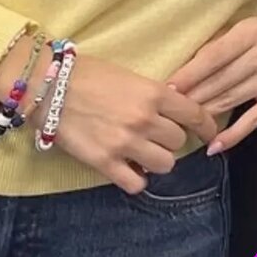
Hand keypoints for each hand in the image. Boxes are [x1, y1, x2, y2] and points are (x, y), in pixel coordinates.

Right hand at [31, 54, 217, 193]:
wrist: (47, 85)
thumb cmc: (85, 72)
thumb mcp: (126, 74)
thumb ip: (150, 93)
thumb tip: (170, 107)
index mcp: (152, 93)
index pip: (194, 114)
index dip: (206, 124)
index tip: (209, 131)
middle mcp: (144, 119)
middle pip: (178, 141)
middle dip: (170, 138)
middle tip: (155, 133)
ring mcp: (126, 144)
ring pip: (165, 164)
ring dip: (156, 159)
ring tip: (141, 151)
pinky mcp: (106, 163)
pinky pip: (137, 184)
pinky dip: (136, 178)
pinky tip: (128, 167)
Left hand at [167, 18, 256, 153]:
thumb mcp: (241, 31)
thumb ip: (217, 47)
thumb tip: (185, 72)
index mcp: (250, 32)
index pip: (214, 57)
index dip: (190, 74)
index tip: (170, 88)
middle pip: (222, 80)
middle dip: (194, 96)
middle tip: (171, 110)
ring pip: (233, 100)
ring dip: (207, 114)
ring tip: (185, 123)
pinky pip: (253, 120)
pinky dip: (233, 134)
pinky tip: (214, 144)